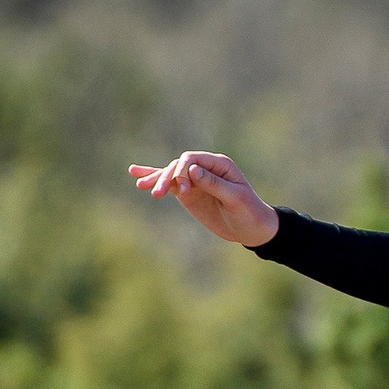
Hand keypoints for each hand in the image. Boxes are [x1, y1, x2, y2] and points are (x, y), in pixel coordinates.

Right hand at [128, 150, 278, 246]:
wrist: (251, 228)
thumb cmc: (249, 211)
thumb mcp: (235, 198)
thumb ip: (214, 184)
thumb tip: (192, 170)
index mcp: (218, 164)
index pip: (192, 160)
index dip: (183, 171)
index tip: (184, 191)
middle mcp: (204, 168)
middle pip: (178, 166)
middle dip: (167, 177)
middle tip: (158, 192)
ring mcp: (195, 180)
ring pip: (171, 174)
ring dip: (156, 179)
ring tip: (141, 186)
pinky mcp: (189, 192)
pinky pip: (170, 184)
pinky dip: (154, 179)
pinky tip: (137, 176)